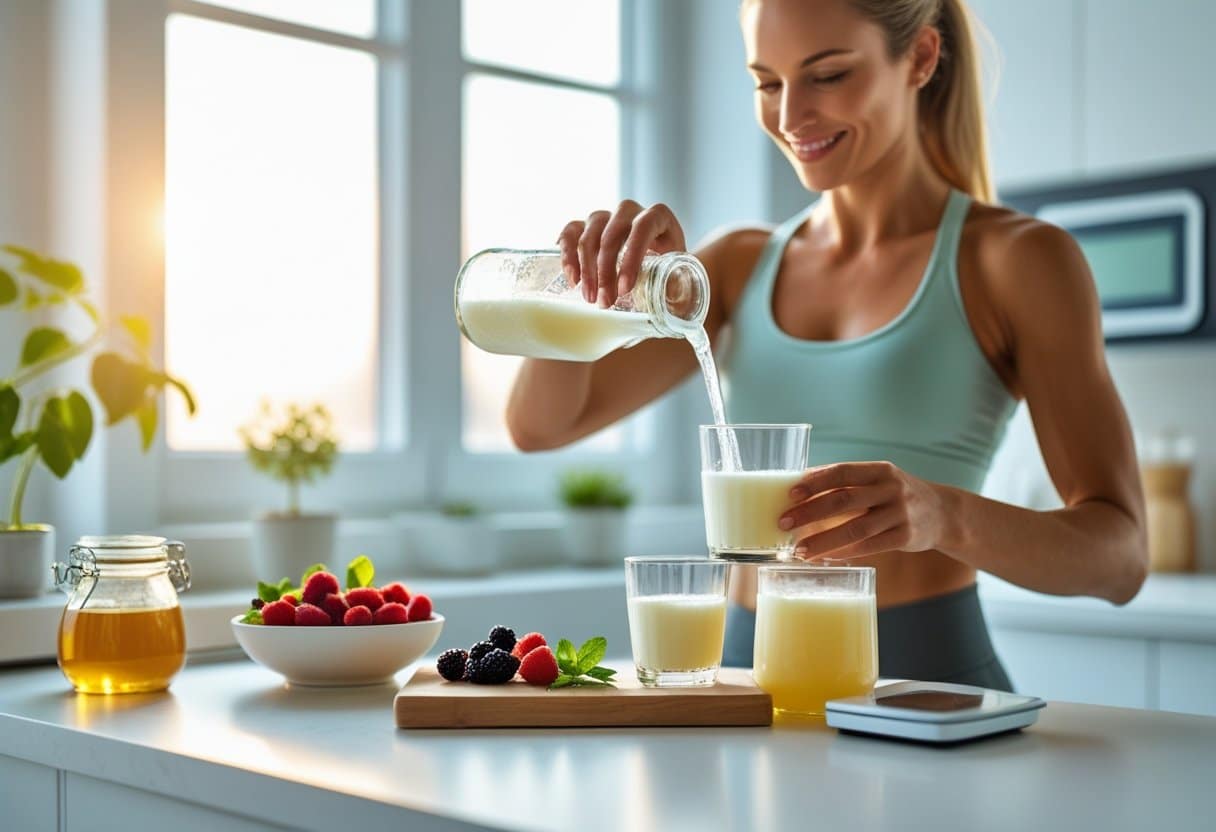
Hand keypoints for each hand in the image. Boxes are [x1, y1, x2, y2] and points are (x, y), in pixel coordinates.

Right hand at [556, 200, 686, 307]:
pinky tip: (573, 279)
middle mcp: (630, 212)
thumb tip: (669, 296)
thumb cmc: (670, 273)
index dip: (632, 256)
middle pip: (612, 234)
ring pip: (589, 234)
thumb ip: (676, 286)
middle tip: (604, 302)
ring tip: (590, 298)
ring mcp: (606, 217)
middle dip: (605, 271)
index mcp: (658, 217)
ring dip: (586, 269)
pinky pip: (570, 232)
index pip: (643, 227)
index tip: (625, 289)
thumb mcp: (678, 278)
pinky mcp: (586, 226)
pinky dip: (567, 255)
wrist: (657, 268)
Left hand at [778, 461, 947, 561]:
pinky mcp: (906, 537)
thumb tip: (799, 485)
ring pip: (855, 529)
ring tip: (800, 550)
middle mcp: (891, 489)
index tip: (790, 494)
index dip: (815, 482)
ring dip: (824, 540)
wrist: (942, 513)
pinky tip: (826, 557)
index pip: (842, 472)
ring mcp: (900, 514)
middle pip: (844, 500)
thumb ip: (846, 482)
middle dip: (810, 512)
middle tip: (784, 523)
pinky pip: (870, 546)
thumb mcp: (878, 479)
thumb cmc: (896, 495)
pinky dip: (846, 552)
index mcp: (880, 470)